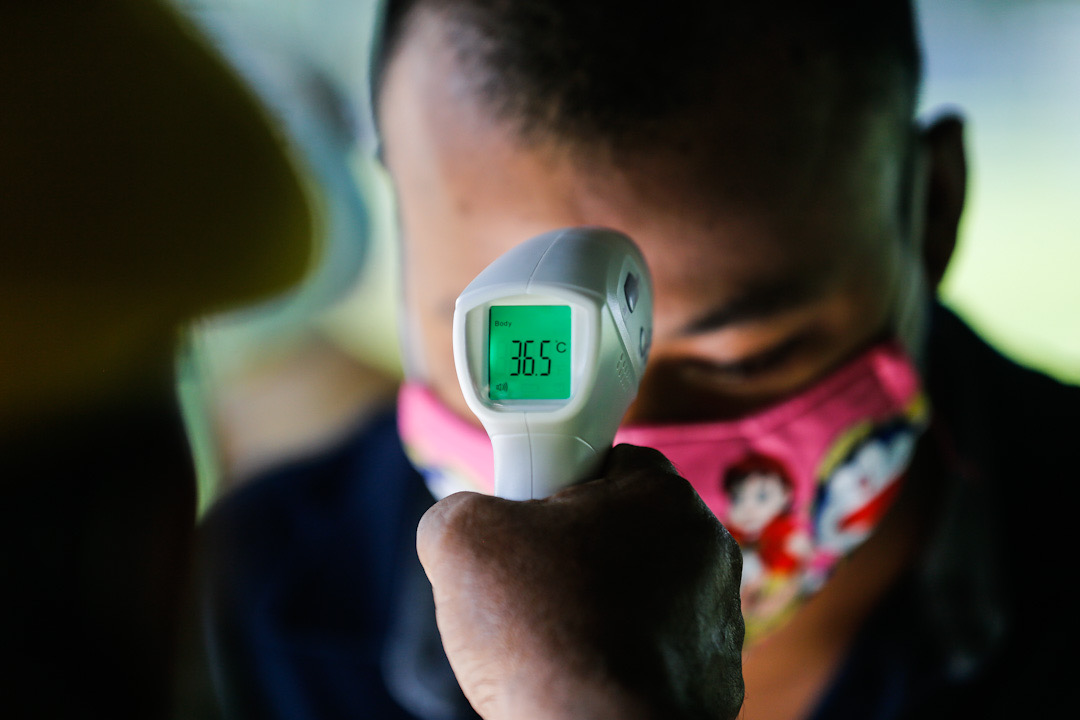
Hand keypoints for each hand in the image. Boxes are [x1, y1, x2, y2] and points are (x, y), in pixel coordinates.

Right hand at [417, 444, 744, 719]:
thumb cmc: (540, 632)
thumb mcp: (460, 538)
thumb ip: (459, 508)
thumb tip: (460, 522)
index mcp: (661, 494)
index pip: (608, 461)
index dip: (558, 487)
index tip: (529, 523)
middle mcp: (706, 547)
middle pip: (626, 527)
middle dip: (578, 548)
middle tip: (531, 582)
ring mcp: (718, 617)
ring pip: (644, 588)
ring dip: (604, 602)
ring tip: (554, 636)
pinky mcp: (715, 676)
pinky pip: (659, 648)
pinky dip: (624, 655)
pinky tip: (585, 672)